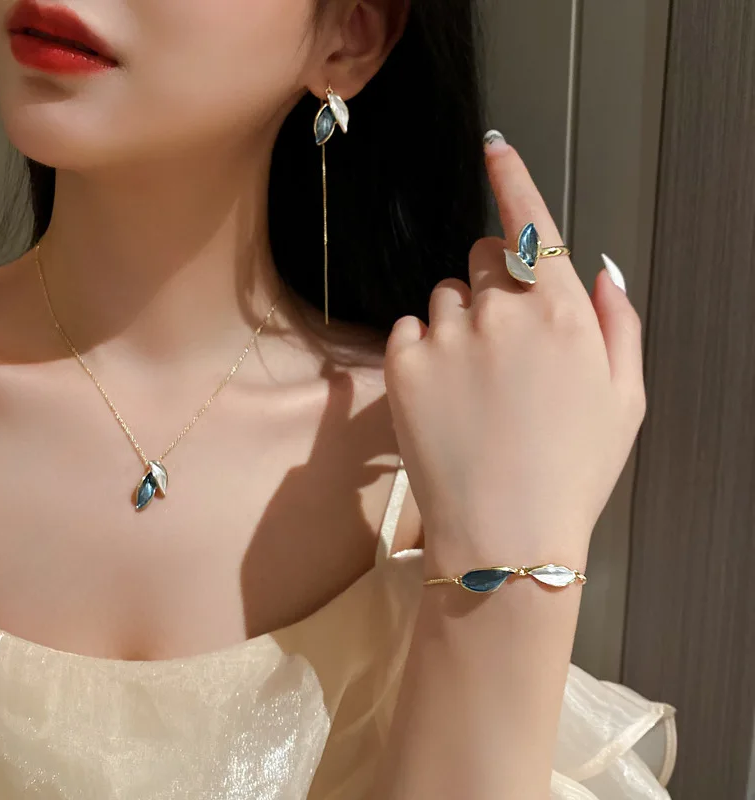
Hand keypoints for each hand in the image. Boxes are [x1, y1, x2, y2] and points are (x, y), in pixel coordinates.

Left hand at [384, 138, 645, 570]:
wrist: (505, 535)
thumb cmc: (571, 471)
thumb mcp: (625, 398)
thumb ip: (619, 321)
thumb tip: (601, 268)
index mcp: (564, 313)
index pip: (533, 222)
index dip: (512, 178)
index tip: (494, 148)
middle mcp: (504, 311)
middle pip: (485, 257)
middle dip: (495, 283)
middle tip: (503, 343)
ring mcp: (448, 336)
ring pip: (444, 297)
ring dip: (457, 323)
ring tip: (475, 385)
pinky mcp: (403, 364)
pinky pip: (408, 330)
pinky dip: (422, 351)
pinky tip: (443, 396)